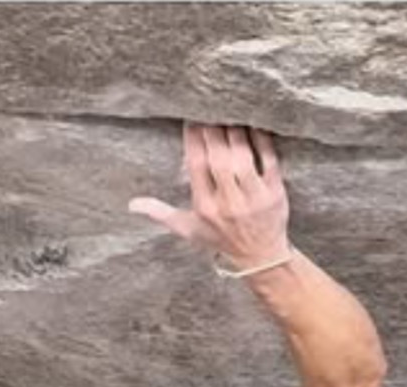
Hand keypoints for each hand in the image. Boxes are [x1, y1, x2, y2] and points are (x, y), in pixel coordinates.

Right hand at [129, 123, 289, 269]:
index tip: (192, 119)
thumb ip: (161, 213)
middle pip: (219, 158)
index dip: (194, 140)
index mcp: (205, 206)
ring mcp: (254, 197)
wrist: (260, 257)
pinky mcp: (275, 193)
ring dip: (235, 132)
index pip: (197, 166)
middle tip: (212, 108)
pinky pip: (269, 161)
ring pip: (242, 157)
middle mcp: (229, 202)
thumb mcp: (188, 229)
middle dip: (214, 130)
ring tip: (230, 112)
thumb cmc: (221, 239)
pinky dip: (262, 141)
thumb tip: (132, 204)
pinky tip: (255, 124)